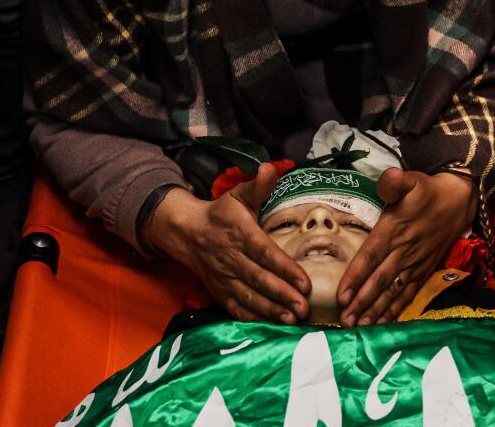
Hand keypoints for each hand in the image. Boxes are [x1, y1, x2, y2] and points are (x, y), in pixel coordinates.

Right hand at [145, 163, 311, 323]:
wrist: (188, 233)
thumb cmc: (222, 213)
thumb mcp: (238, 195)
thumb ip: (258, 186)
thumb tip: (271, 168)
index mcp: (240, 233)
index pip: (265, 253)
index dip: (285, 269)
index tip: (306, 282)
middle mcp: (231, 258)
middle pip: (259, 280)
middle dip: (283, 295)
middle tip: (306, 308)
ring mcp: (224, 278)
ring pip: (249, 298)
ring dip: (272, 311)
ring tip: (294, 320)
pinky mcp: (220, 293)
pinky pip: (237, 309)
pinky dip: (254, 319)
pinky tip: (274, 326)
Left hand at [337, 169, 475, 326]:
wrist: (458, 201)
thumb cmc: (427, 192)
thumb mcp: (411, 180)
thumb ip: (396, 182)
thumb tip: (387, 180)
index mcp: (394, 230)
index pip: (371, 256)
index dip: (356, 277)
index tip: (342, 295)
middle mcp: (404, 251)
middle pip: (379, 280)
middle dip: (361, 302)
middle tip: (344, 321)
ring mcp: (415, 264)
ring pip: (392, 291)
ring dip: (376, 310)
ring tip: (360, 326)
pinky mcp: (423, 271)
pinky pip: (408, 294)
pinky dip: (395, 309)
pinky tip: (383, 323)